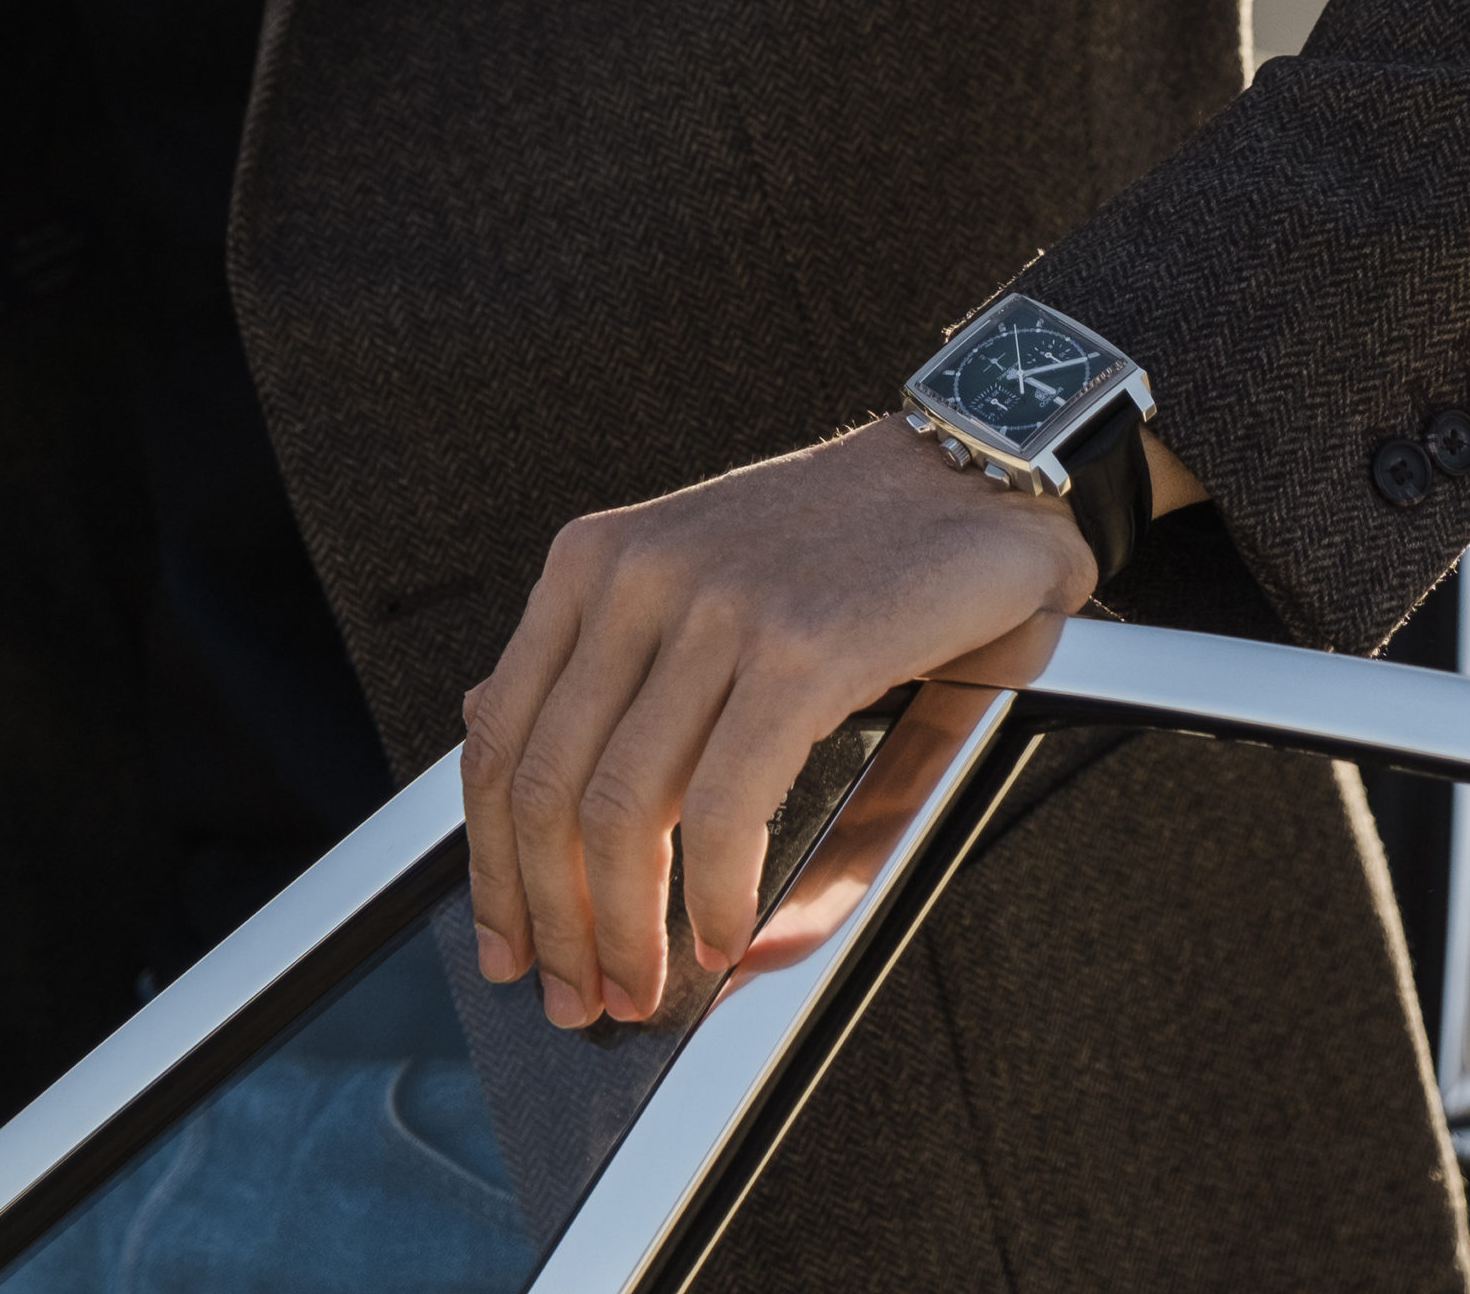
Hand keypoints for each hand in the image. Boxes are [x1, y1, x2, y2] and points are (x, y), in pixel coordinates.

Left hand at [459, 415, 1098, 1030]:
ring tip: (647, 985)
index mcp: (595, 562)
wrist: (978, 472)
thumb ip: (636, 715)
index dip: (491, 865)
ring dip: (624, 929)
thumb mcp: (716, 611)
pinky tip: (724, 934)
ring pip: (621, 809)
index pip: (497, 738)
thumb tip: (562, 848)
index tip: (507, 941)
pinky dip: (715, 896)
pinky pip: (725, 810)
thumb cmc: (854, 550)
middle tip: (582, 999)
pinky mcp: (800, 647)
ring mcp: (716, 605)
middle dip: (552, 921)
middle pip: (542, 787)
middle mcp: (636, 574)